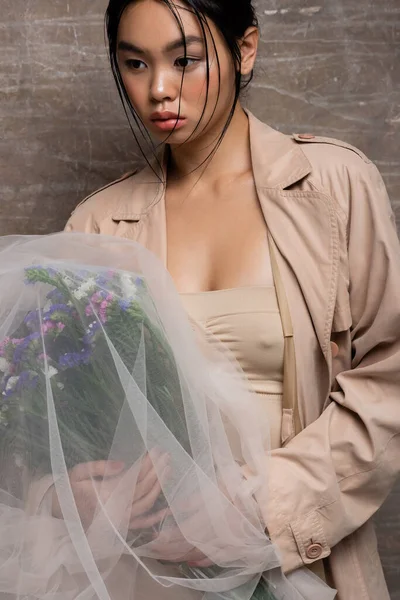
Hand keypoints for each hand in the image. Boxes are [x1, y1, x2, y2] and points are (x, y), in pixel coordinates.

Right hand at [52, 450, 169, 529]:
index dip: (147, 464)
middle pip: (144, 489)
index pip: (134, 478)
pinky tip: (168, 508)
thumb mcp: (78, 472)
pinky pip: (141, 524)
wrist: (59, 510)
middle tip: (166, 456)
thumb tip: (122, 464)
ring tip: (168, 469)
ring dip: (159, 486)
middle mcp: (116, 508)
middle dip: (157, 471)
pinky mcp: (120, 526)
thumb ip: (99, 466)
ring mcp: (120, 519)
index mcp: (106, 494)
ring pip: (146, 504)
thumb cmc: (69, 488)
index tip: (156, 451)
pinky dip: (155, 518)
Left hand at [148, 480, 243, 567]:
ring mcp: (221, 546)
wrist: (259, 499)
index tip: (152, 540)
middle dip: (166, 551)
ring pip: (196, 555)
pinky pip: (213, 559)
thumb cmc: (232, 490)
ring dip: (179, 557)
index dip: (163, 540)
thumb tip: (172, 511)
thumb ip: (190, 503)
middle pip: (184, 548)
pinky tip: (190, 560)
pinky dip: (200, 561)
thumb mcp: (209, 491)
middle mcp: (210, 537)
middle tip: (153, 551)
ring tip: (166, 557)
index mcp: (204, 521)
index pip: (178, 536)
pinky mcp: (231, 549)